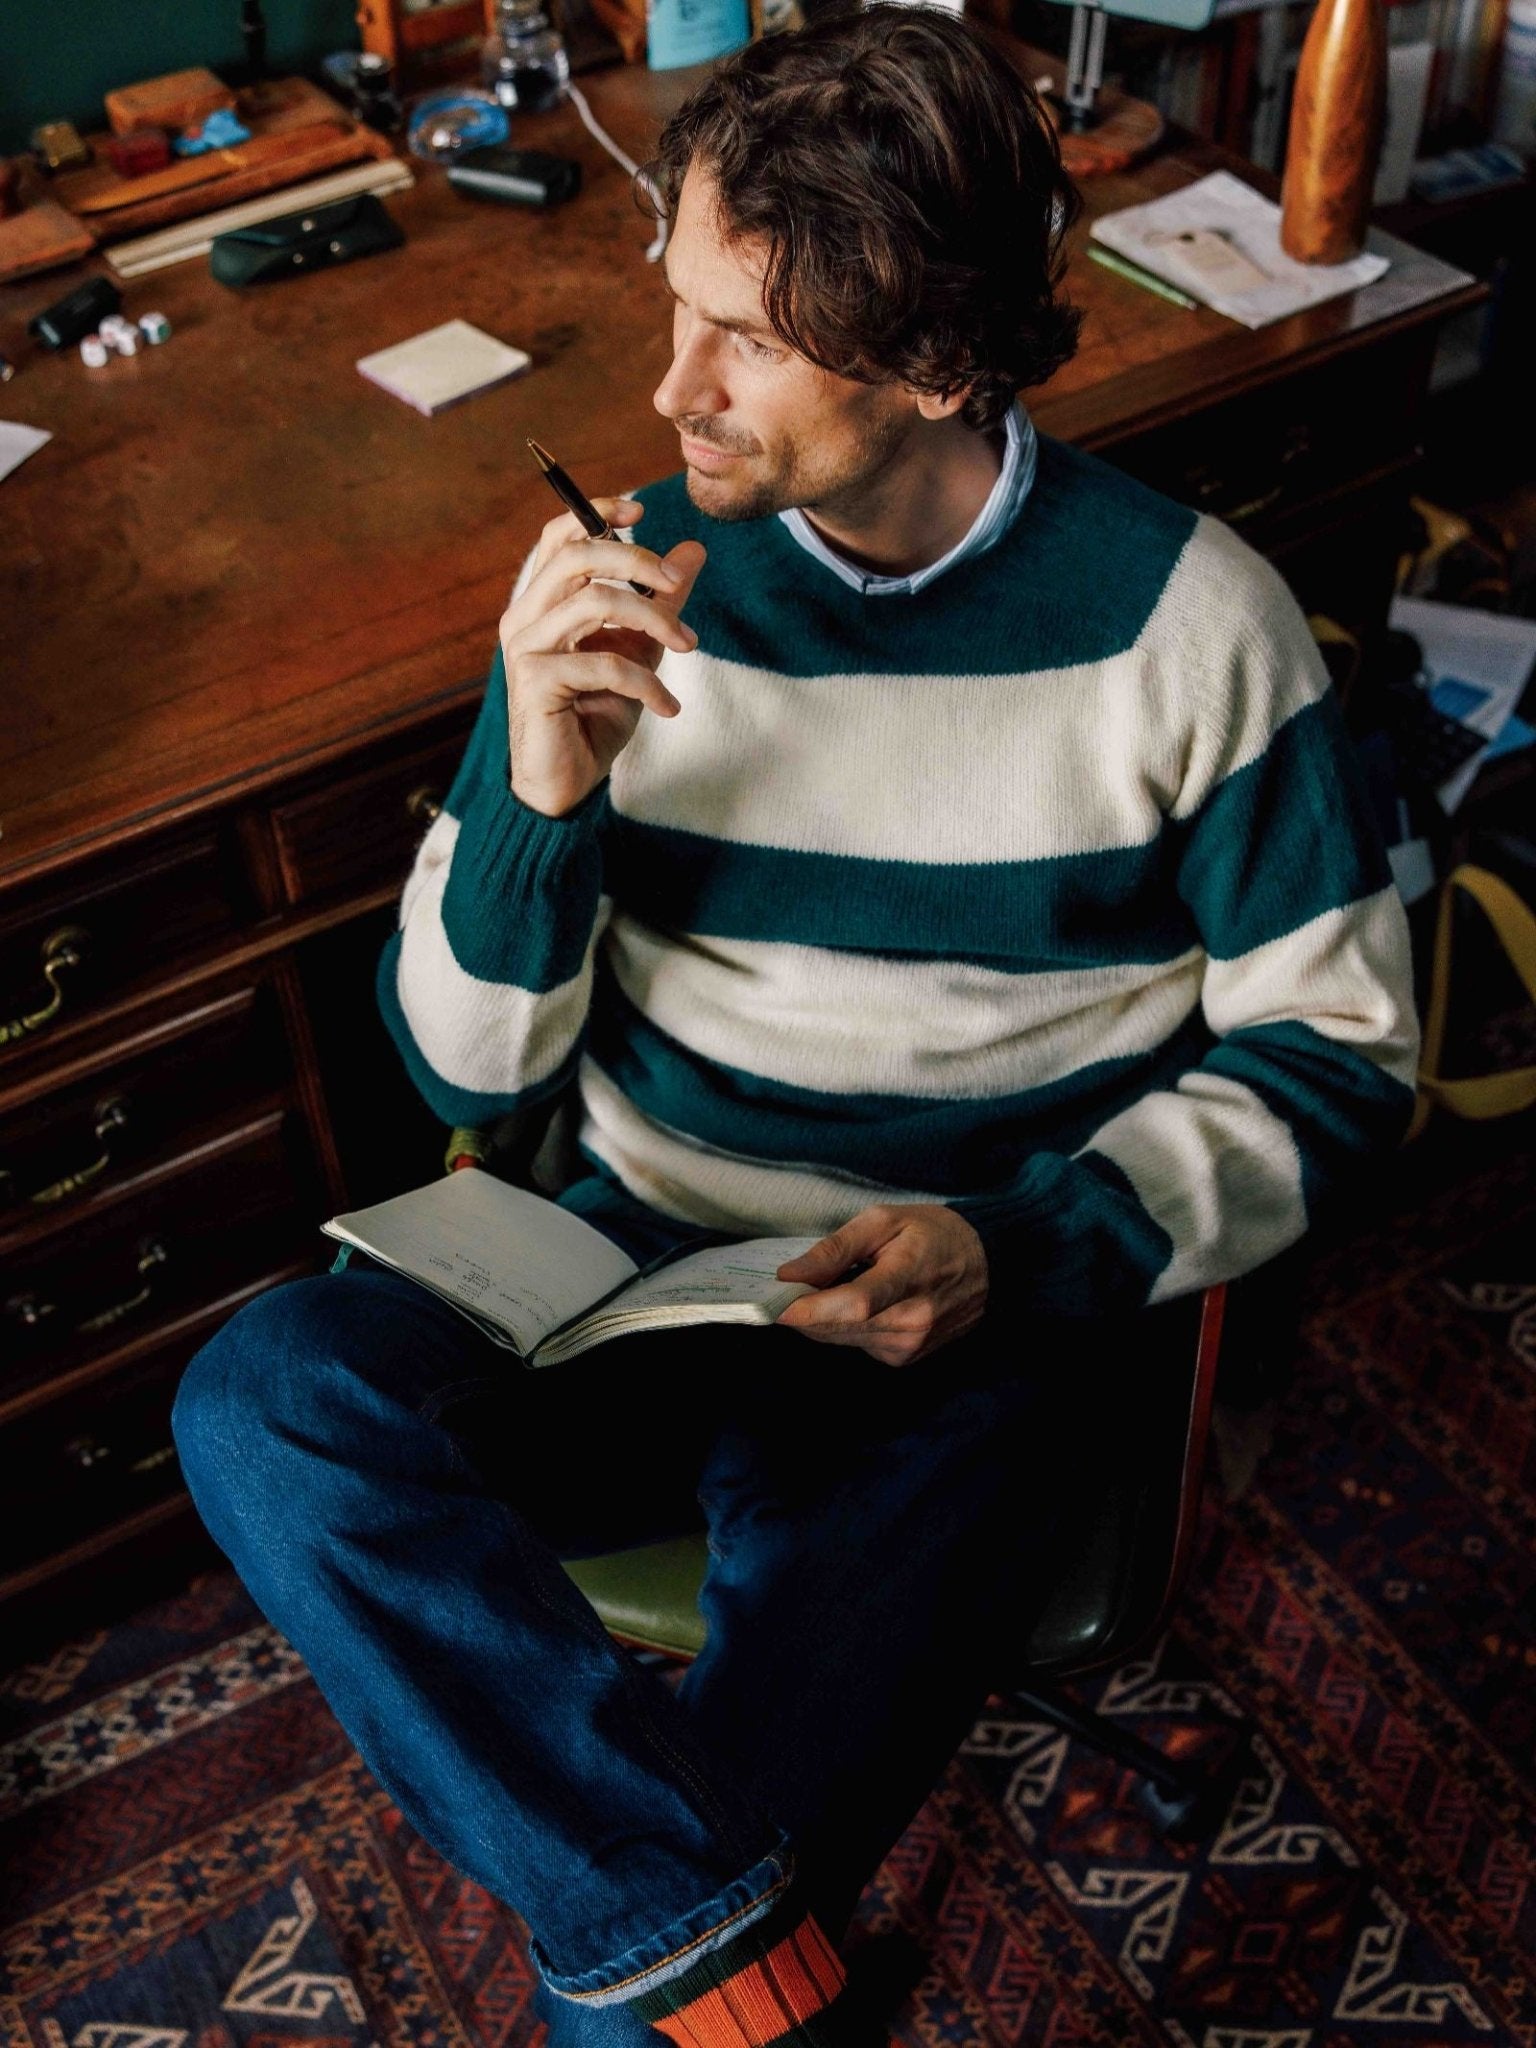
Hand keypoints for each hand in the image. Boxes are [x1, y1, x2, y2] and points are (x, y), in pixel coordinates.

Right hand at [501, 497, 706, 818]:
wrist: (568, 783)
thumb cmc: (595, 716)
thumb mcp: (639, 651)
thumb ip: (661, 603)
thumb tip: (694, 551)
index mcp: (542, 602)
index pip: (559, 536)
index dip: (596, 511)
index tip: (642, 509)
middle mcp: (524, 618)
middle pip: (576, 555)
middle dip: (636, 560)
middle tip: (676, 583)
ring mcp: (526, 649)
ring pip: (594, 601)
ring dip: (654, 620)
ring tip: (688, 647)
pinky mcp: (537, 683)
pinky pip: (603, 663)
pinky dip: (647, 683)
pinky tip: (667, 708)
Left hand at [773, 1205, 988, 1366]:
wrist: (988, 1264)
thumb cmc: (932, 1233)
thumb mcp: (883, 1221)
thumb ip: (835, 1248)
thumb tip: (790, 1275)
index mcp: (909, 1278)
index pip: (853, 1304)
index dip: (809, 1309)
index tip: (772, 1304)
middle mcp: (912, 1321)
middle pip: (839, 1327)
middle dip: (802, 1312)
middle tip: (779, 1291)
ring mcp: (911, 1345)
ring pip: (843, 1340)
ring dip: (820, 1320)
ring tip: (814, 1291)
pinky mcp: (906, 1357)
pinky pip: (858, 1345)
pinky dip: (843, 1327)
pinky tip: (848, 1305)